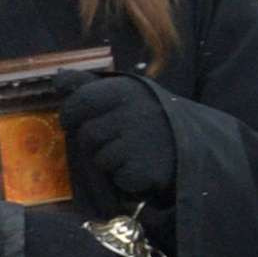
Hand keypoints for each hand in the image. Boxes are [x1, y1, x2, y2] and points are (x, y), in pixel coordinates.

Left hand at [58, 72, 176, 205]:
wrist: (199, 144)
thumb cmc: (153, 117)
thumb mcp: (126, 93)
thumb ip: (89, 86)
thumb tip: (58, 78)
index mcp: (125, 90)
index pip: (79, 101)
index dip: (71, 114)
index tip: (74, 121)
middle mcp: (132, 112)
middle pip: (87, 134)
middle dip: (95, 142)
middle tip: (115, 140)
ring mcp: (138, 141)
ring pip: (100, 158)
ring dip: (111, 160)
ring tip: (134, 152)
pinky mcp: (143, 168)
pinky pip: (117, 177)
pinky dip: (126, 177)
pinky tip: (143, 167)